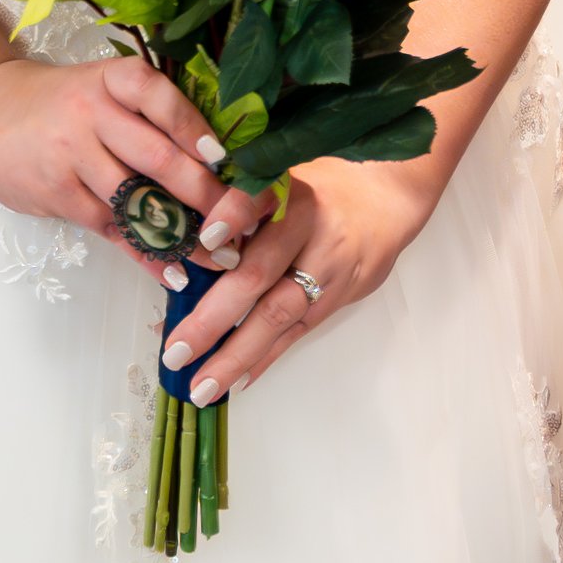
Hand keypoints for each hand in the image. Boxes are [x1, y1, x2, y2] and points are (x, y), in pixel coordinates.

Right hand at [0, 54, 271, 285]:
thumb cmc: (57, 102)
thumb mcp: (98, 87)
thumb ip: (145, 112)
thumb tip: (216, 156)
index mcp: (112, 78)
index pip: (160, 97)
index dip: (195, 126)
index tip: (226, 157)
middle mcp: (92, 113)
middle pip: (156, 156)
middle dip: (204, 193)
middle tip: (242, 220)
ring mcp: (72, 155)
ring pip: (135, 200)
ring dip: (182, 234)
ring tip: (220, 257)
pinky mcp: (57, 194)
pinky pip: (110, 229)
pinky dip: (145, 254)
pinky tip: (173, 270)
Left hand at [150, 159, 434, 400]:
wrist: (386, 196)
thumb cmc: (317, 184)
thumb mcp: (283, 176)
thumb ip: (240, 206)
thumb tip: (180, 248)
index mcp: (286, 187)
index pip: (258, 197)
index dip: (233, 214)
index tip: (205, 239)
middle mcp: (307, 225)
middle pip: (259, 272)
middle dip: (214, 317)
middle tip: (176, 351)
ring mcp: (327, 265)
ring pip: (278, 313)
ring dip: (238, 354)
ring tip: (202, 387)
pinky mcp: (340, 294)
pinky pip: (298, 330)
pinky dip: (267, 356)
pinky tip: (239, 379)